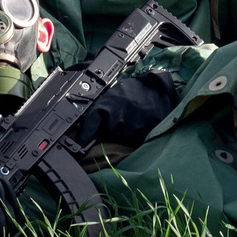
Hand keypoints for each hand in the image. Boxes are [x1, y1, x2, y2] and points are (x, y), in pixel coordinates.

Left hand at [68, 68, 184, 154]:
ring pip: (122, 138)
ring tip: (133, 118)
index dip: (84, 136)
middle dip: (113, 129)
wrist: (157, 89)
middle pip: (108, 134)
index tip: (78, 147)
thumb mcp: (114, 95)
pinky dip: (137, 135)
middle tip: (123, 117)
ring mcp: (131, 125)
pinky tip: (141, 123)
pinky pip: (134, 140)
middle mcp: (117, 115)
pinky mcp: (143, 132)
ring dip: (126, 132)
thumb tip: (86, 129)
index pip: (90, 123)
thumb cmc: (133, 92)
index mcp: (107, 104)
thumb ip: (101, 109)